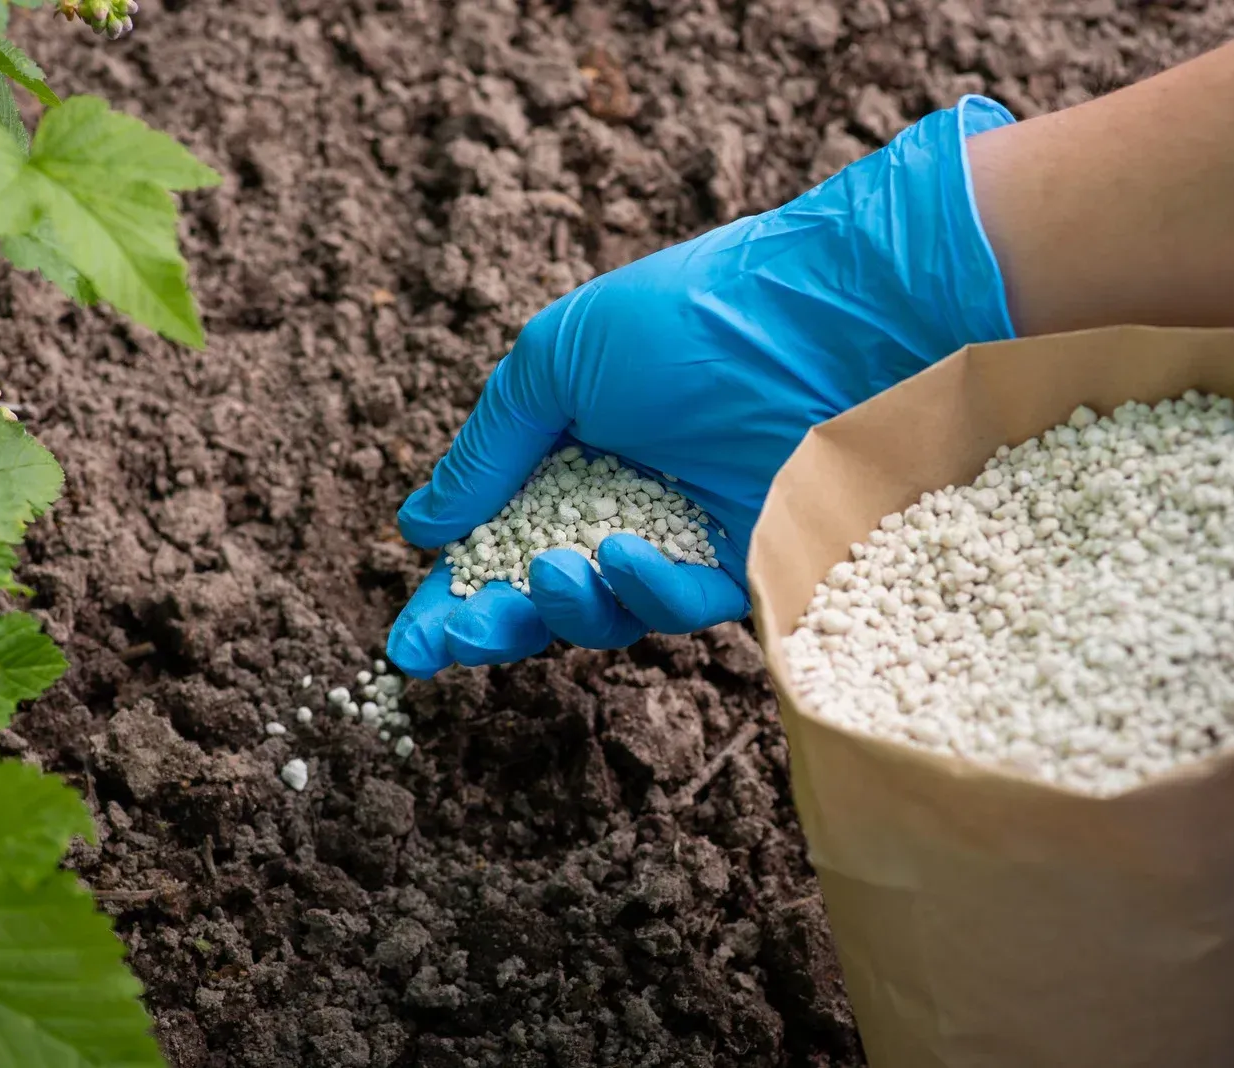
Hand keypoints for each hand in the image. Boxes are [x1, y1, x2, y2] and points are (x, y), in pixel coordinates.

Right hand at [387, 96, 1017, 678]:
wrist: (824, 318)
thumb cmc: (688, 318)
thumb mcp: (557, 360)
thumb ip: (489, 448)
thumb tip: (421, 527)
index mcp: (573, 446)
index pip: (498, 534)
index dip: (453, 593)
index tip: (409, 639)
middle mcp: (626, 497)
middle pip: (545, 591)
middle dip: (493, 623)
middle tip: (453, 637)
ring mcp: (688, 533)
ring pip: (608, 614)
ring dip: (565, 607)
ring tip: (552, 573)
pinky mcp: (749, 562)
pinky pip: (684, 607)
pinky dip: (647, 592)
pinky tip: (625, 557)